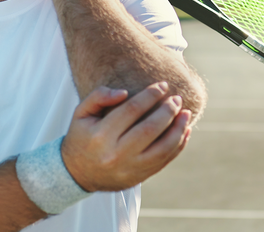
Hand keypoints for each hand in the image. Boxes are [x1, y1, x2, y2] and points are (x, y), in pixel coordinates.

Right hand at [61, 83, 191, 192]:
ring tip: (186, 113)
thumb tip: (124, 93)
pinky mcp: (139, 177)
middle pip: (150, 129)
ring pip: (162, 148)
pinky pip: (164, 161)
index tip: (163, 85)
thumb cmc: (82, 137)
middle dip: (168, 111)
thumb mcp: (80, 113)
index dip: (151, 95)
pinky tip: (185, 130)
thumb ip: (98, 96)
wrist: (77, 174)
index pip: (132, 110)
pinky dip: (178, 145)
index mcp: (101, 136)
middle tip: (177, 98)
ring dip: (179, 129)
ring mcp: (129, 169)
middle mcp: (116, 154)